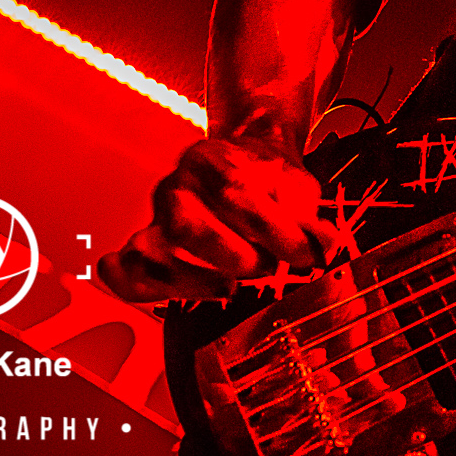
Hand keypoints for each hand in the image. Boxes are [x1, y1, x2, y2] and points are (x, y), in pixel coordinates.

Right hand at [97, 133, 341, 302]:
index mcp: (212, 158)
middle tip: (268, 267)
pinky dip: (145, 291)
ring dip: (196, 282)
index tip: (308, 255)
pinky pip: (127, 273)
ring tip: (231, 288)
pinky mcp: (145, 246)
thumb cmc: (268, 179)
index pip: (237, 194)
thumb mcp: (297, 188)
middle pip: (188, 225)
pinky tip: (178, 297)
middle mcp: (175, 184)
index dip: (276, 231)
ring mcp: (155, 217)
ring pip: (153, 253)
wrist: (243, 160)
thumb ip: (310, 218)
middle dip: (236, 257)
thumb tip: (328, 247)